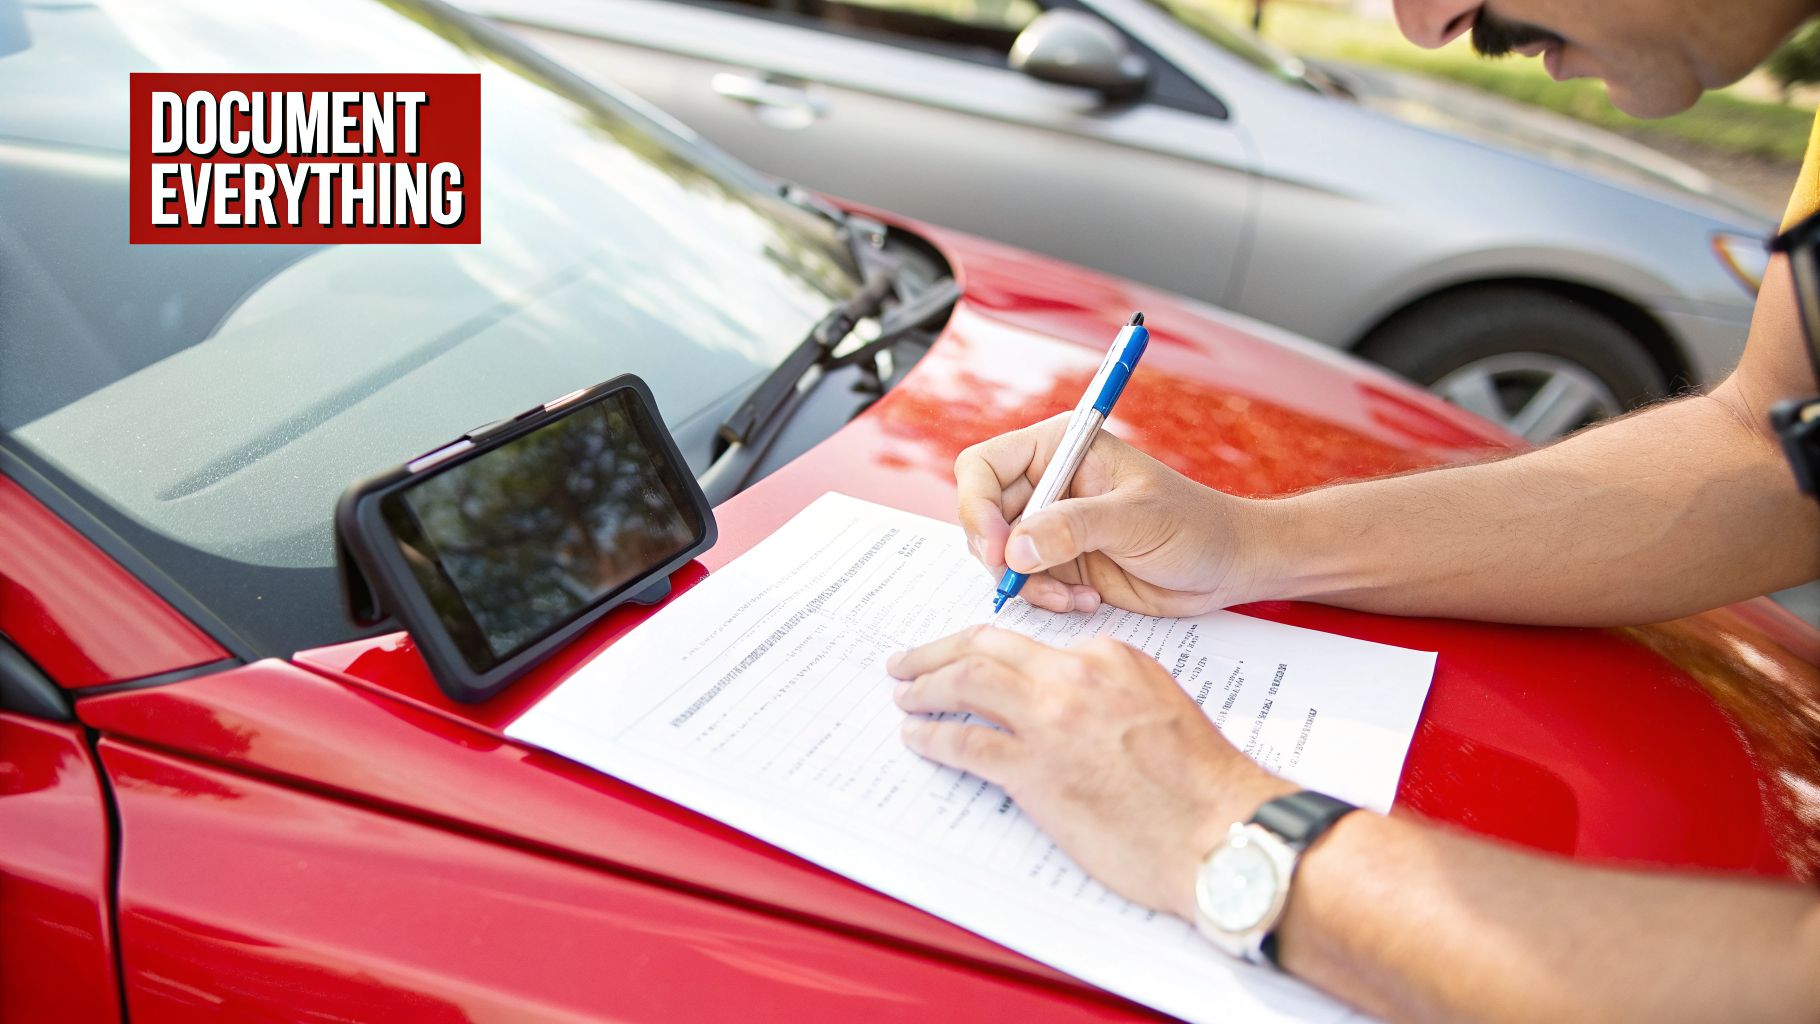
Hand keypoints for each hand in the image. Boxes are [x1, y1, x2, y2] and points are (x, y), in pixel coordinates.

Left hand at [887, 625, 1291, 919]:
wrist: (1221, 831)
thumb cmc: (1202, 782)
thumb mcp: (1158, 705)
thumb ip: (1108, 693)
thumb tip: (1066, 707)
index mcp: (1108, 655)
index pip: (1027, 642)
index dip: (985, 649)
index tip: (965, 659)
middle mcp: (1073, 677)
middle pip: (983, 647)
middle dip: (935, 652)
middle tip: (906, 662)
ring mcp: (1051, 721)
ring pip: (964, 685)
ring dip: (923, 688)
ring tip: (903, 696)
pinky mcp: (1034, 772)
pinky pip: (965, 744)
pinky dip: (932, 738)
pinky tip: (918, 740)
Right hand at [955, 415, 1258, 616]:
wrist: (1228, 566)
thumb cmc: (1195, 526)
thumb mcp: (1135, 520)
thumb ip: (1072, 529)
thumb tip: (1013, 549)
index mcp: (1061, 448)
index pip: (984, 466)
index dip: (978, 506)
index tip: (998, 548)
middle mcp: (1048, 484)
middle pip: (983, 516)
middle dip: (1000, 556)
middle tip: (1024, 582)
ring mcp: (1051, 527)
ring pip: (1000, 558)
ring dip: (1028, 584)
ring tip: (1072, 596)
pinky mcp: (1061, 564)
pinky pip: (1027, 585)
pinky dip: (1047, 600)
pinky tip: (1089, 601)